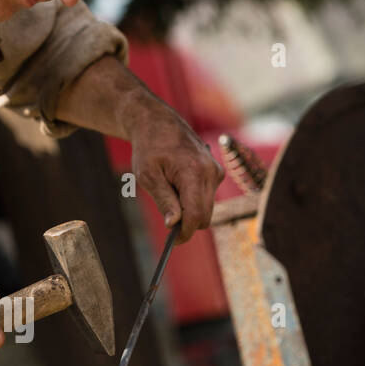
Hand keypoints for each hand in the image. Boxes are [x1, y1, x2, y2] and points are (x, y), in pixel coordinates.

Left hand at [129, 98, 223, 242]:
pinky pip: (206, 197)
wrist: (158, 123)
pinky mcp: (216, 172)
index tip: (172, 243)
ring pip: (206, 208)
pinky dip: (193, 200)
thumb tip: (174, 224)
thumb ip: (164, 200)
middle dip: (186, 223)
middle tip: (167, 224)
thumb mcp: (148, 176)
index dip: (185, 232)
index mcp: (194, 172)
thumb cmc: (149, 148)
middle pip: (204, 215)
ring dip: (189, 210)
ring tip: (168, 192)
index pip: (196, 214)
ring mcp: (216, 171)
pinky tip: (176, 185)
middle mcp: (211, 172)